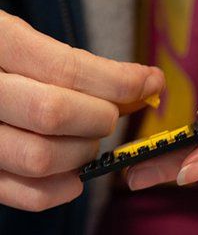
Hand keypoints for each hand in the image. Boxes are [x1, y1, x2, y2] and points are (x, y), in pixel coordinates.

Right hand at [0, 11, 162, 210]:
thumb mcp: (13, 39)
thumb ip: (66, 62)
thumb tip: (143, 84)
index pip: (63, 69)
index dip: (116, 82)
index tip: (147, 83)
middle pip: (54, 115)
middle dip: (98, 118)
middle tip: (105, 115)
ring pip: (43, 159)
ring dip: (82, 154)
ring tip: (86, 140)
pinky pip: (30, 195)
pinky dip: (65, 190)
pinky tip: (75, 176)